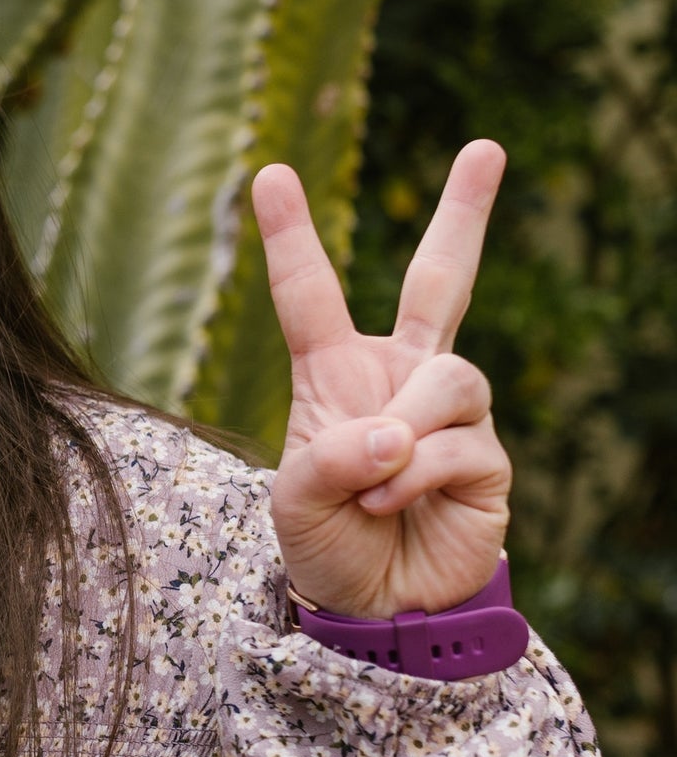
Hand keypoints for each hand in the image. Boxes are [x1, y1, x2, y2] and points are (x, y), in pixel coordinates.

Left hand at [255, 140, 510, 618]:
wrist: (376, 608)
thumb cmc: (327, 545)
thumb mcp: (294, 503)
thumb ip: (328, 460)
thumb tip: (394, 434)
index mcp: (337, 374)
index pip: (310, 294)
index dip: (291, 234)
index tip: (270, 174)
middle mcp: (401, 378)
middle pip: (441, 279)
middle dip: (464, 211)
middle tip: (486, 147)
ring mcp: (449, 415)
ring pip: (449, 377)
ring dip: (404, 434)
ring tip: (373, 487)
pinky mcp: (486, 458)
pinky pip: (457, 443)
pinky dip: (414, 477)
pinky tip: (391, 504)